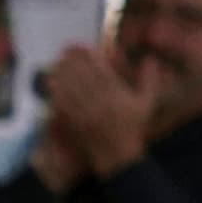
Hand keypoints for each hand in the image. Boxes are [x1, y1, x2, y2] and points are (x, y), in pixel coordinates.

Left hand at [41, 43, 149, 179]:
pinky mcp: (74, 123)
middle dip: (72, 60)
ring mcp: (85, 113)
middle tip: (65, 48)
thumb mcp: (146, 103)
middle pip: (82, 76)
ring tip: (57, 60)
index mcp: (117, 96)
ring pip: (70, 87)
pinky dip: (56, 90)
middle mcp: (100, 103)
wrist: (117, 156)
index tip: (82, 46)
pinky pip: (62, 103)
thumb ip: (149, 79)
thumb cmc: (132, 127)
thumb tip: (151, 57)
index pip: (100, 70)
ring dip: (62, 72)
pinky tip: (51, 81)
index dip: (89, 56)